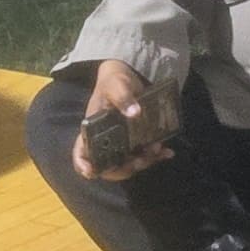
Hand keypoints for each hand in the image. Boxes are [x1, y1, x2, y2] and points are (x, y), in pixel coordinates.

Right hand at [74, 60, 170, 180]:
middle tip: (138, 162)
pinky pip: (144, 155)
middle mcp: (104, 142)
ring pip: (129, 164)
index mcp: (91, 131)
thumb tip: (133, 112)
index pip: (81, 152)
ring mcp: (121, 145)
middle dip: (124, 169)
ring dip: (144, 162)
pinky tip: (168, 152)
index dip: (83, 165)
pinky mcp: (136, 143)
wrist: (129, 78)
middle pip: (108, 166)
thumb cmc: (114, 81)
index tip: (91, 172)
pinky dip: (156, 156)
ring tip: (158, 150)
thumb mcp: (116, 85)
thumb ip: (122, 97)